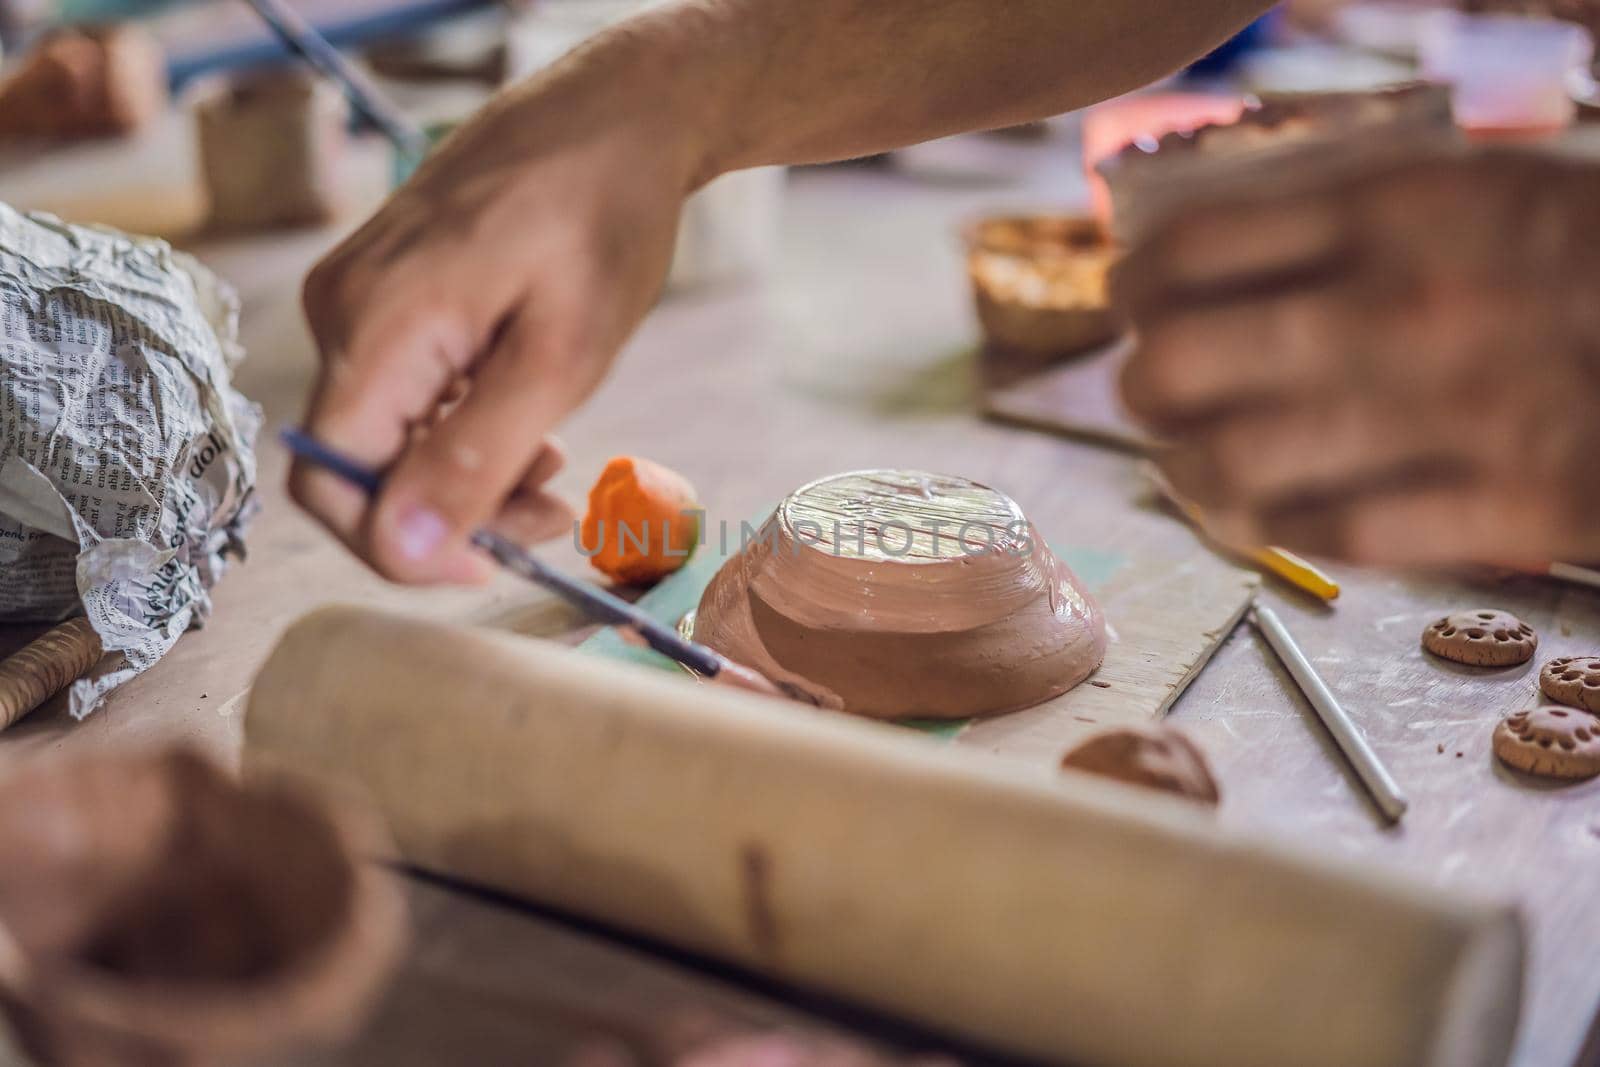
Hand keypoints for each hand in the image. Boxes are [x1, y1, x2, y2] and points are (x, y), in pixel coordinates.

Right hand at [292, 25, 709, 581]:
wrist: (610, 116)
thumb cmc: (599, 217)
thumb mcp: (560, 356)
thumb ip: (475, 456)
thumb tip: (403, 548)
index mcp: (375, 329)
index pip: (330, 486)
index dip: (400, 550)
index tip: (487, 565)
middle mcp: (342, 314)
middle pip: (361, 466)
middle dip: (451, 513)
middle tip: (549, 515)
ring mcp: (358, 299)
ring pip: (388, 434)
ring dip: (466, 472)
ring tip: (554, 464)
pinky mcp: (385, 293)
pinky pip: (402, 392)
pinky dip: (462, 426)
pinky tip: (527, 420)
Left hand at [1117, 151, 1599, 566]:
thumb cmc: (1589, 257)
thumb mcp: (1479, 189)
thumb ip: (1347, 219)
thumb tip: (1195, 261)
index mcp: (1406, 210)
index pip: (1190, 252)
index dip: (1132, 283)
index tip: (1133, 298)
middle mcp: (1410, 311)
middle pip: (1178, 367)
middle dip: (1142, 383)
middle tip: (1150, 385)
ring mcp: (1454, 419)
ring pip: (1230, 471)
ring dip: (1185, 472)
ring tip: (1187, 462)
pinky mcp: (1504, 512)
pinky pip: (1326, 537)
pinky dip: (1276, 529)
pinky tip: (1269, 509)